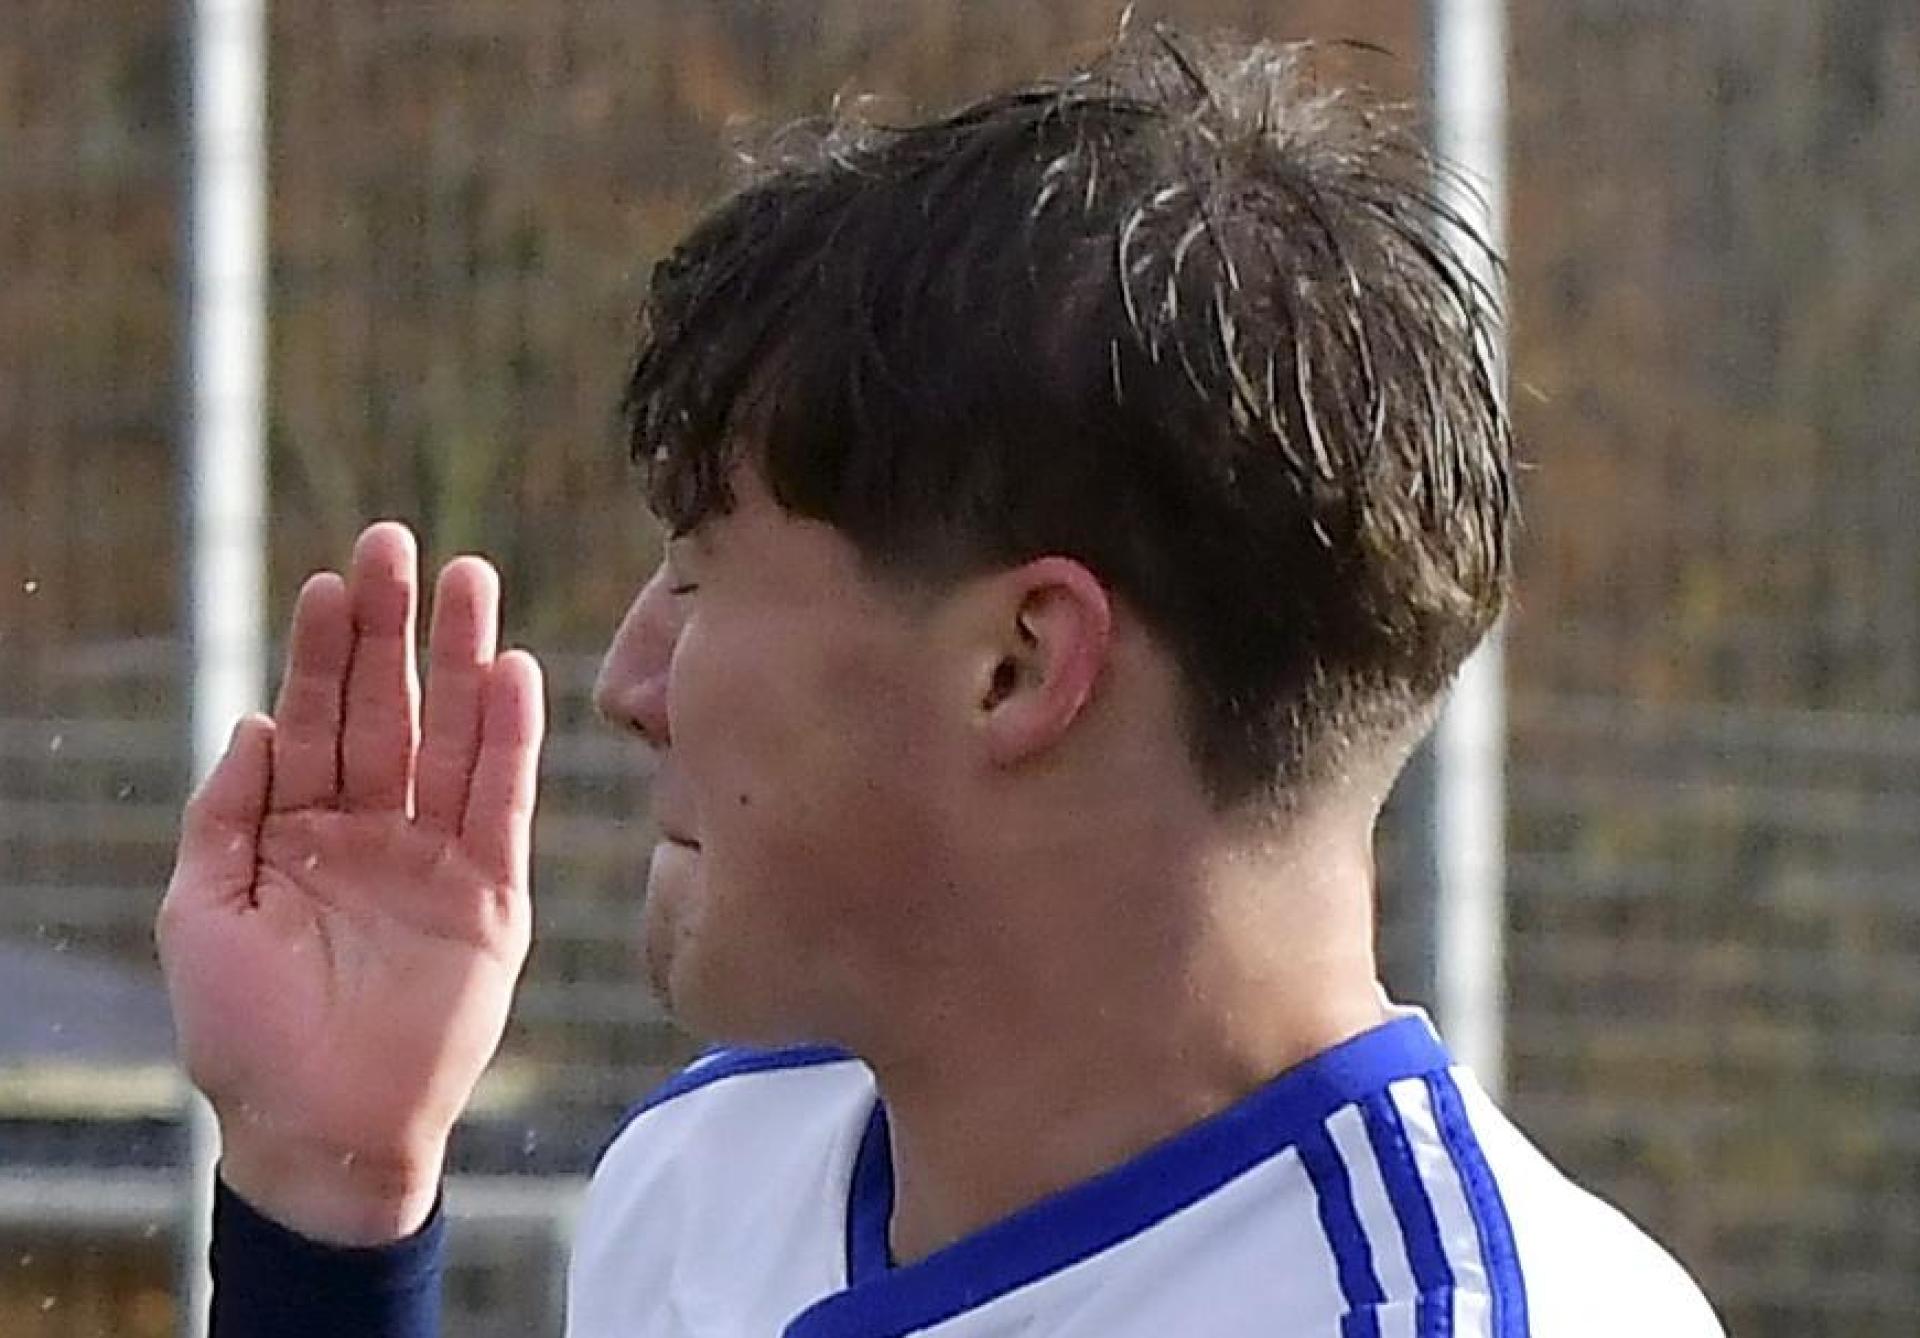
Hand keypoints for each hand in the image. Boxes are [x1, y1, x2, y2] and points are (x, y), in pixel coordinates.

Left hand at [157, 524, 544, 1244]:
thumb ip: (225, 815)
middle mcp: (370, 831)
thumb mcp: (202, 914)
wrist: (321, 1130)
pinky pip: (500, 803)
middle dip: (391, 628)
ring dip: (461, 660)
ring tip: (470, 579)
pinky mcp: (490, 895)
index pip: (316, 718)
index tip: (331, 580)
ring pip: (451, 739)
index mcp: (297, 831)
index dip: (323, 651)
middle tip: (397, 545)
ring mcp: (434, 859)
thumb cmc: (245, 1034)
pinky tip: (510, 673)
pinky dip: (508, 740)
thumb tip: (255, 719)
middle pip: (386, 708)